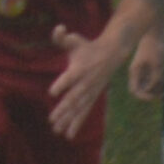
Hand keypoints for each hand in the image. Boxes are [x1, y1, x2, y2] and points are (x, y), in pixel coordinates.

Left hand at [47, 22, 122, 137]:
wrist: (112, 54)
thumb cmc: (88, 47)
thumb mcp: (75, 40)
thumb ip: (63, 37)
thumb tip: (59, 29)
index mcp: (79, 69)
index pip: (70, 78)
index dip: (62, 84)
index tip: (52, 93)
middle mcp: (85, 83)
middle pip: (73, 98)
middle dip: (63, 110)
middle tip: (52, 120)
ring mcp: (90, 92)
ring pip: (79, 109)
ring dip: (68, 121)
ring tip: (57, 131)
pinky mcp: (92, 98)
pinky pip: (84, 113)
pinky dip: (77, 124)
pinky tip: (69, 135)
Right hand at [128, 28, 163, 101]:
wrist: (157, 32)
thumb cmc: (155, 46)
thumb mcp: (157, 64)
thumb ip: (155, 78)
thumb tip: (151, 90)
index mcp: (135, 72)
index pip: (134, 91)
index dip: (143, 97)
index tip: (154, 97)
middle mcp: (138, 73)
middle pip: (142, 90)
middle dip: (151, 94)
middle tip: (162, 96)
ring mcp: (144, 70)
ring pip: (148, 86)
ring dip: (156, 90)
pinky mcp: (151, 67)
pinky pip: (153, 80)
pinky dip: (159, 83)